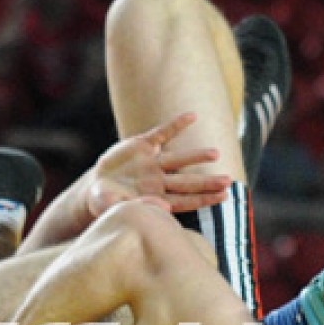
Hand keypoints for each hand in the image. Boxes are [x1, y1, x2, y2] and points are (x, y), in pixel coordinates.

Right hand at [88, 113, 231, 219]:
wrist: (95, 186)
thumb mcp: (113, 208)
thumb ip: (137, 208)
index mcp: (155, 198)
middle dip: (207, 182)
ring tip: (216, 154)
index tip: (223, 197)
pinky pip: (162, 133)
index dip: (204, 199)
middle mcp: (158, 180)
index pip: (185, 200)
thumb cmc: (105, 203)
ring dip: (196, 156)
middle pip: (187, 182)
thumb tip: (164, 208)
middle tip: (228, 180)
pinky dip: (176, 125)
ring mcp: (151, 162)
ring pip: (178, 159)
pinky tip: (192, 116)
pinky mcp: (141, 145)